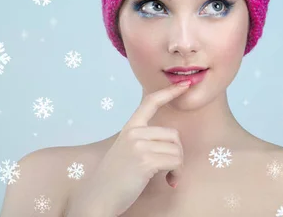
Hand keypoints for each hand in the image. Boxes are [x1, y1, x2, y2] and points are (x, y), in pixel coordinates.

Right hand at [65, 80, 191, 216]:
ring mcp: (139, 146)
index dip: (169, 92)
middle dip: (177, 154)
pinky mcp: (145, 160)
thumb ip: (144, 141)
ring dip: (178, 167)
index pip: (150, 102)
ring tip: (168, 177)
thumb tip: (172, 143)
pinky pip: (175, 162)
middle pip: (173, 135)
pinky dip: (176, 174)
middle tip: (170, 170)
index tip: (185, 84)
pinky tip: (169, 182)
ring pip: (177, 150)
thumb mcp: (126, 151)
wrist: (98, 198)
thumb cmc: (114, 179)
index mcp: (129, 128)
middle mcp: (134, 133)